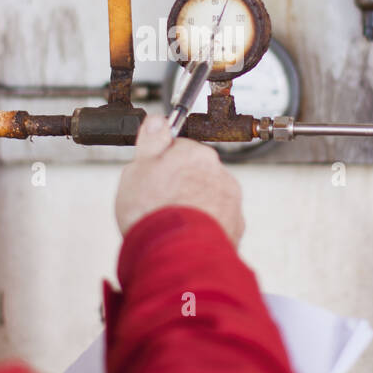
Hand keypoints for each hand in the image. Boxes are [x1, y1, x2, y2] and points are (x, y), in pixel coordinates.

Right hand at [115, 115, 244, 245]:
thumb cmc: (153, 211)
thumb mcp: (137, 168)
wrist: (176, 252)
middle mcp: (217, 172)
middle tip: (160, 203)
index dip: (162, 164)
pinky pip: (218, 220)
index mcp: (193, 153)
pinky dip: (206, 225)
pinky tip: (186, 234)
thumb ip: (151, 141)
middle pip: (196, 172)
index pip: (178, 149)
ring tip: (172, 223)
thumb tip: (158, 120)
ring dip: (195, 205)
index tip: (153, 178)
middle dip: (181, 185)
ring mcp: (229, 199)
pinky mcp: (235, 225)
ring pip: (209, 196)